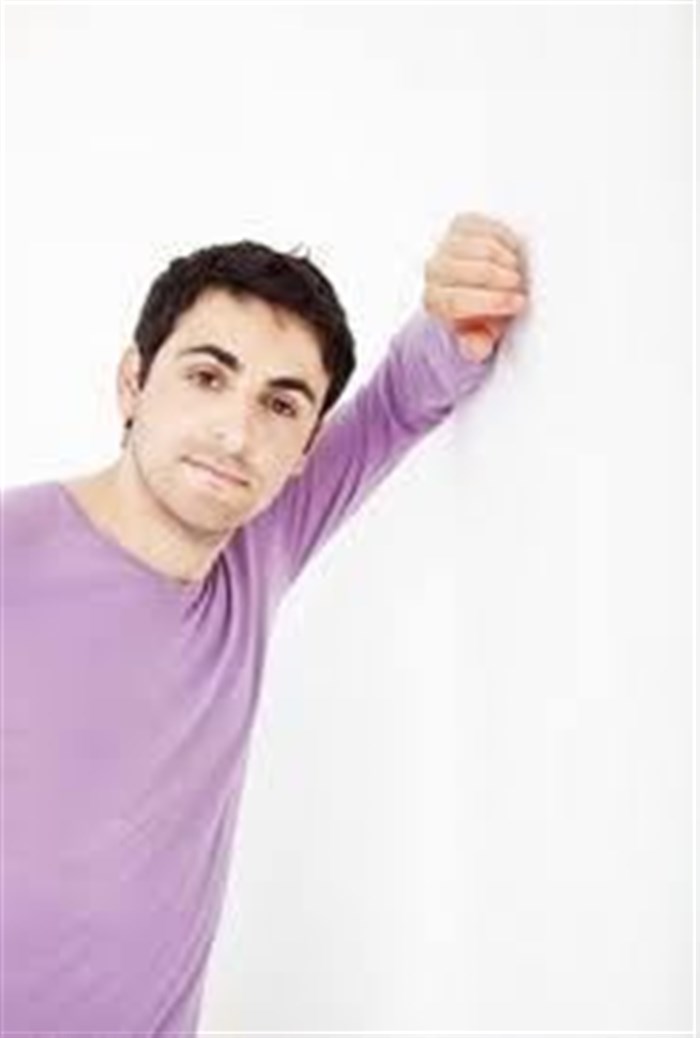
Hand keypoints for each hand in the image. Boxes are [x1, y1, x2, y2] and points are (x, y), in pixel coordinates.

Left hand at [422, 212, 528, 361]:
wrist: (467, 286)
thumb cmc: (475, 312)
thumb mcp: (478, 336)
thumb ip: (476, 346)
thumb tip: (475, 347)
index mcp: (434, 301)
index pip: (458, 301)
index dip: (493, 302)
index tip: (517, 303)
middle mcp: (434, 270)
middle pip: (476, 271)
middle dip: (506, 280)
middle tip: (520, 287)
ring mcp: (445, 244)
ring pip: (484, 248)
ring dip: (508, 261)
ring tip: (516, 273)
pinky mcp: (460, 225)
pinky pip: (489, 228)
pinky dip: (507, 241)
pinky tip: (511, 255)